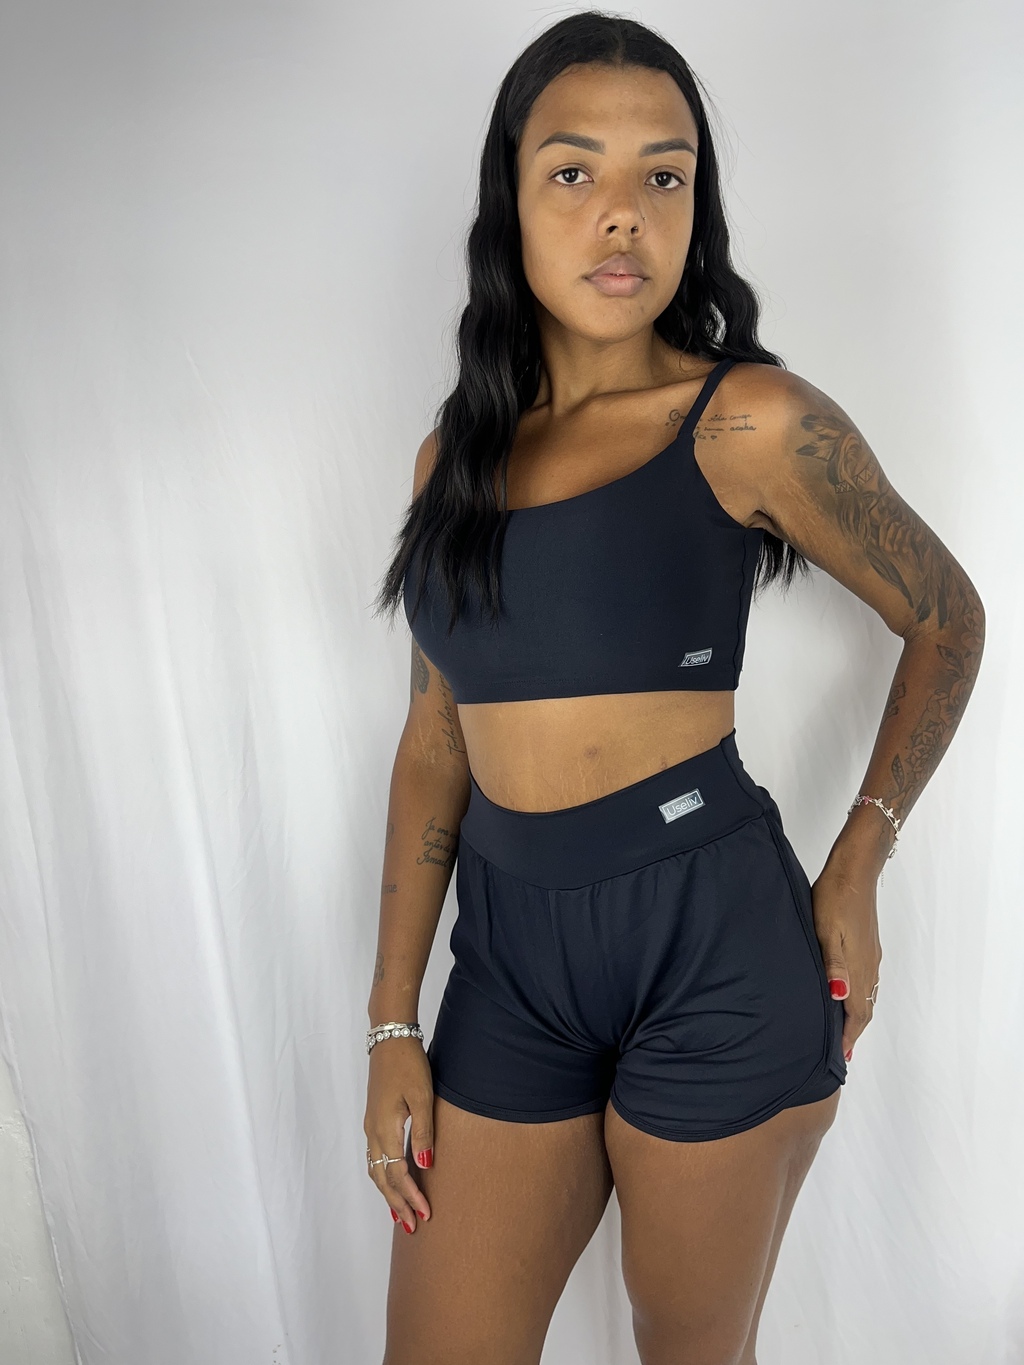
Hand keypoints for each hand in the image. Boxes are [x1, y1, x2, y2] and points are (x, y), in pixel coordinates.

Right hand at [364, 1037, 434, 1232]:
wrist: (389, 1040)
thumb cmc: (409, 1065)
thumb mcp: (423, 1097)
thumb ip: (424, 1133)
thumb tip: (425, 1166)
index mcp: (385, 1129)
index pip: (397, 1174)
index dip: (411, 1196)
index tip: (425, 1215)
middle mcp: (373, 1132)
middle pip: (382, 1178)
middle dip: (397, 1203)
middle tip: (412, 1227)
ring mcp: (371, 1126)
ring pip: (375, 1169)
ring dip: (387, 1193)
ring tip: (400, 1214)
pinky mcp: (373, 1119)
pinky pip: (374, 1157)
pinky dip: (382, 1176)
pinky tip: (391, 1181)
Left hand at [809, 865, 882, 1060]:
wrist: (853, 872)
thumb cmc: (833, 899)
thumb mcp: (825, 932)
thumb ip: (833, 966)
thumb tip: (841, 996)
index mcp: (859, 967)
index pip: (858, 1012)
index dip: (850, 1035)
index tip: (842, 1056)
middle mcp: (870, 966)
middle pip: (866, 1008)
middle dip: (854, 1031)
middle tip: (843, 1051)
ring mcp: (871, 955)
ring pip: (868, 994)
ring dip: (857, 1014)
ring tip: (844, 1029)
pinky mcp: (868, 944)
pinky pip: (867, 980)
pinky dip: (859, 995)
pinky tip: (848, 992)